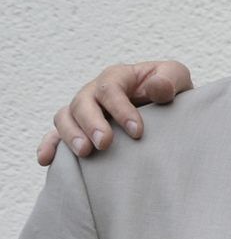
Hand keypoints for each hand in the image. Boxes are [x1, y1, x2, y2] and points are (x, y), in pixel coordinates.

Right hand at [36, 61, 194, 164]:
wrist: (166, 108)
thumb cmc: (169, 91)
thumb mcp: (176, 78)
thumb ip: (170, 80)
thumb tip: (156, 88)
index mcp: (117, 77)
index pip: (110, 89)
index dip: (121, 109)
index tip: (137, 132)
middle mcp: (94, 92)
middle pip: (82, 103)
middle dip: (92, 124)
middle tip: (104, 144)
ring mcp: (83, 111)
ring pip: (65, 118)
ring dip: (71, 135)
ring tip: (85, 153)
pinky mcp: (78, 129)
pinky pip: (56, 135)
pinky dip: (49, 146)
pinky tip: (47, 160)